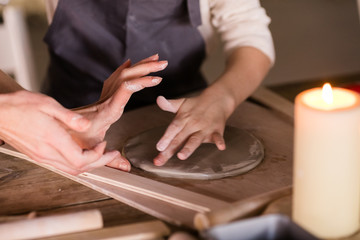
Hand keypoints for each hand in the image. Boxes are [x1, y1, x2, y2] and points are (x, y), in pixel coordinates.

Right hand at [0, 90, 119, 174]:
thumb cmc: (19, 106)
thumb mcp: (48, 104)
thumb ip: (70, 117)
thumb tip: (86, 125)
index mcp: (52, 139)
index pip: (80, 160)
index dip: (97, 156)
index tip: (105, 146)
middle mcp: (46, 153)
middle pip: (79, 169)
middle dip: (99, 163)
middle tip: (111, 155)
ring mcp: (41, 157)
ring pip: (70, 170)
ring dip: (88, 165)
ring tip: (101, 155)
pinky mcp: (38, 156)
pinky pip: (61, 166)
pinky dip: (76, 163)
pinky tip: (82, 154)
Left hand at [70, 54, 167, 170]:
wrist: (56, 129)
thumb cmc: (74, 140)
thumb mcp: (92, 151)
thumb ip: (110, 160)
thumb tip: (127, 168)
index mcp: (108, 111)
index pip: (125, 90)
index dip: (140, 83)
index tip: (156, 79)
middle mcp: (107, 99)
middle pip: (127, 76)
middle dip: (147, 68)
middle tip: (164, 63)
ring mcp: (104, 95)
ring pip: (123, 74)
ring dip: (140, 65)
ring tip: (156, 58)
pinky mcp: (103, 95)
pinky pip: (116, 77)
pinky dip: (126, 68)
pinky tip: (131, 63)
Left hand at [154, 90, 233, 165]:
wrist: (218, 99)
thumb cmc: (197, 105)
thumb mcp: (182, 103)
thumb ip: (169, 105)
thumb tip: (158, 99)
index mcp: (183, 118)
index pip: (173, 128)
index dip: (165, 138)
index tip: (159, 147)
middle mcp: (193, 124)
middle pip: (180, 138)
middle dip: (170, 149)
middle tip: (161, 159)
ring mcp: (205, 128)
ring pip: (195, 140)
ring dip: (188, 148)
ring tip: (181, 156)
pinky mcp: (217, 131)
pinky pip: (218, 137)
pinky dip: (220, 142)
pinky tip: (220, 147)